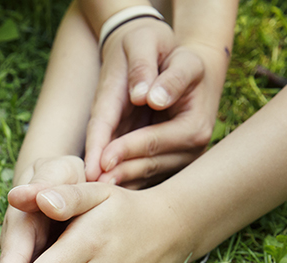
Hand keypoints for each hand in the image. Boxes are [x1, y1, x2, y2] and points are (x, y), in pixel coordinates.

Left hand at [85, 20, 221, 185]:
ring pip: (146, 175)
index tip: (102, 160)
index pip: (155, 141)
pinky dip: (123, 180)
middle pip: (150, 164)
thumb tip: (150, 97)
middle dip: (120, 171)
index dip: (127, 150)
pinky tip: (99, 187)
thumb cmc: (165, 53)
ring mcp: (181, 158)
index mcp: (195, 123)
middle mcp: (193, 147)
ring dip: (119, 181)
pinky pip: (143, 176)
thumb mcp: (164, 50)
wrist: (174, 65)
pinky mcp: (167, 162)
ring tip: (91, 188)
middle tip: (90, 183)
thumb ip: (157, 71)